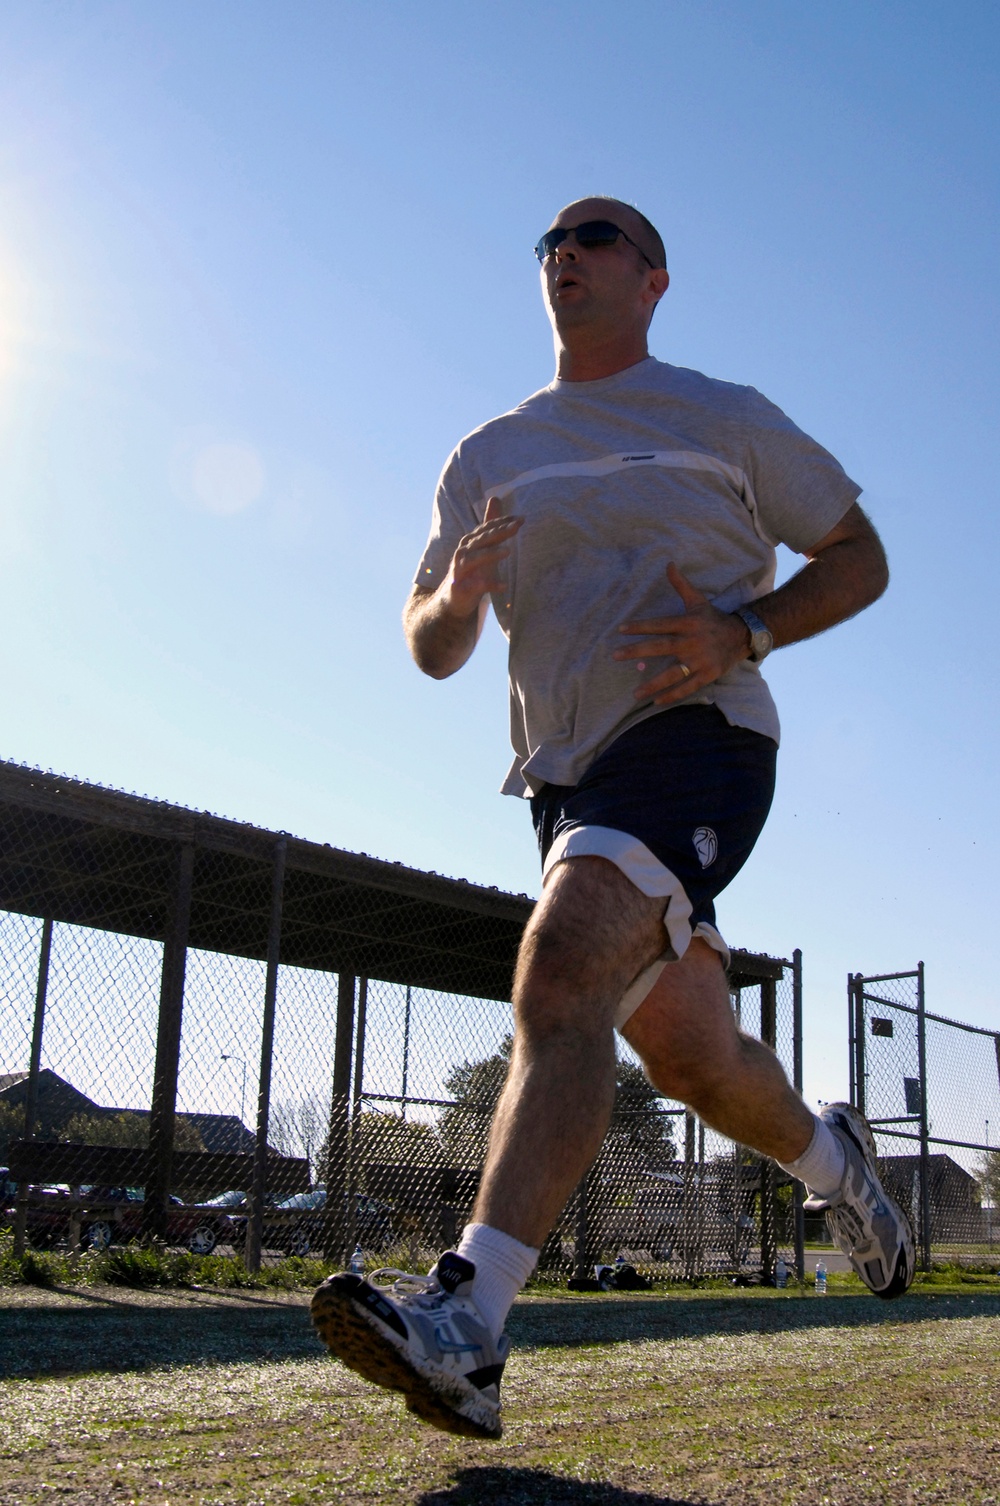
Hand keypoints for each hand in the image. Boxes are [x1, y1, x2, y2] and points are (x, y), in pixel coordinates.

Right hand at [442, 496, 523, 619]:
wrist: (452, 599)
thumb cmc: (471, 571)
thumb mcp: (483, 547)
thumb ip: (490, 526)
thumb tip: (495, 498)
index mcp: (469, 542)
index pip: (486, 528)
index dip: (502, 522)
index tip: (521, 519)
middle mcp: (463, 553)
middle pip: (481, 540)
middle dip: (499, 532)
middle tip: (517, 527)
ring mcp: (460, 570)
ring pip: (475, 559)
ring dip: (491, 554)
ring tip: (508, 551)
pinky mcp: (461, 588)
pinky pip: (477, 586)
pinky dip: (490, 585)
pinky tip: (504, 586)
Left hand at [613, 563, 751, 706]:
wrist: (742, 635)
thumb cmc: (714, 618)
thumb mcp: (698, 600)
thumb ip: (681, 584)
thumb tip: (669, 563)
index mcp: (688, 623)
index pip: (660, 624)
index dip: (640, 626)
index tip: (620, 629)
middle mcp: (692, 642)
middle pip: (661, 647)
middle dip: (637, 651)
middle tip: (616, 656)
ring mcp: (700, 660)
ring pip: (673, 673)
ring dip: (653, 684)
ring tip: (634, 694)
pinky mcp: (707, 675)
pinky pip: (687, 687)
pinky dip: (672, 695)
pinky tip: (656, 702)